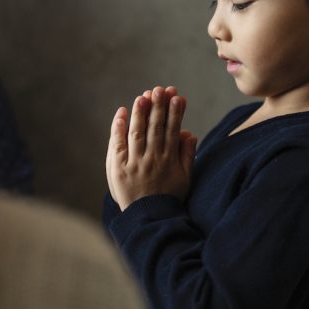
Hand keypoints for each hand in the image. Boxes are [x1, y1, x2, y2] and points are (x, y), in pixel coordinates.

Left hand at [106, 86, 196, 210]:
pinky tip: (122, 112)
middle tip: (160, 89)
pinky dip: (119, 128)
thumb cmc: (168, 198)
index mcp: (169, 161)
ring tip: (143, 96)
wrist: (149, 219)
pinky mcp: (119, 169)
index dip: (175, 112)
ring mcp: (134, 164)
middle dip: (158, 107)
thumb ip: (188, 156)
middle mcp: (152, 160)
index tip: (178, 96)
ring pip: (138, 133)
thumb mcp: (185, 179)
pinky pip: (118, 144)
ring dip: (140, 113)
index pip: (173, 131)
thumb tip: (190, 133)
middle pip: (155, 128)